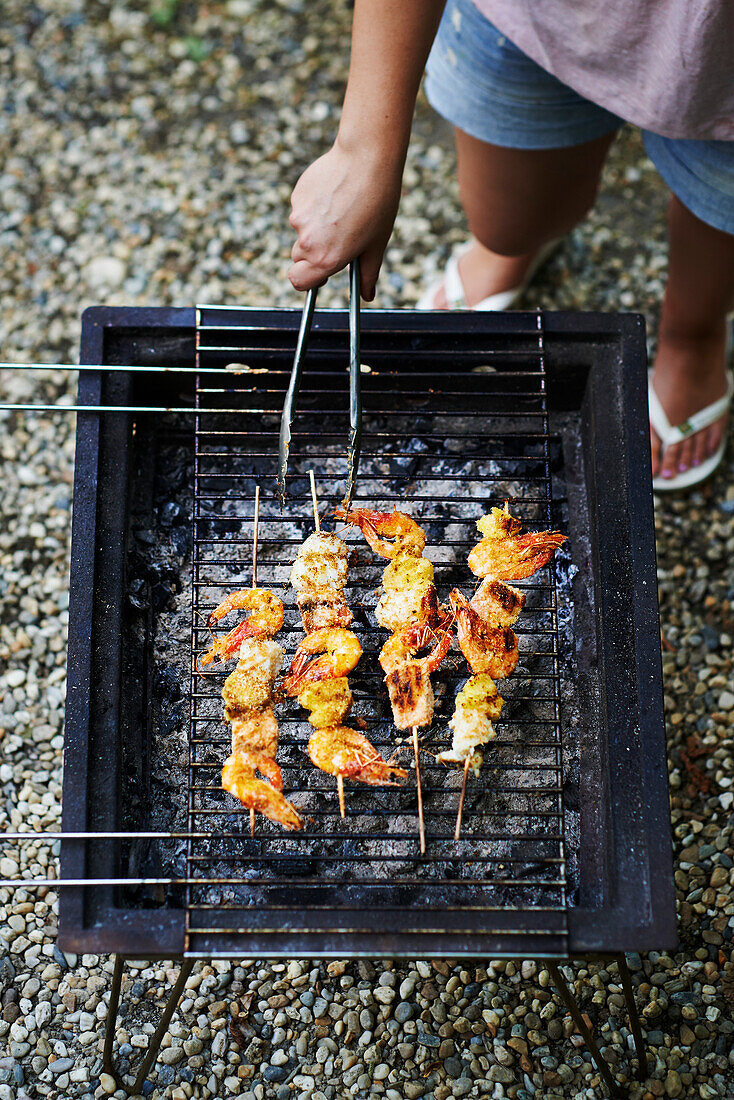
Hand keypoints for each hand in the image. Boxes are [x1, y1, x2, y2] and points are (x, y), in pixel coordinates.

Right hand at [289, 138, 402, 300]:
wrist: (366, 158)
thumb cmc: (377, 203)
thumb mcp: (376, 244)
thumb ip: (368, 274)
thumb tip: (367, 295)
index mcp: (326, 258)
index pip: (298, 281)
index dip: (308, 280)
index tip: (322, 273)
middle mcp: (307, 241)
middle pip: (299, 258)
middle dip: (313, 254)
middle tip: (338, 239)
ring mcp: (299, 217)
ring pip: (301, 231)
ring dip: (315, 228)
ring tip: (341, 211)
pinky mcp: (297, 196)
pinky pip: (302, 209)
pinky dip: (314, 207)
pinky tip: (334, 195)